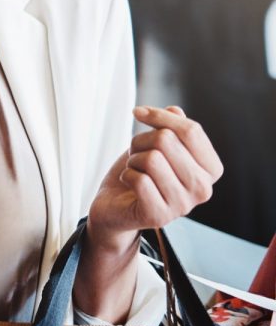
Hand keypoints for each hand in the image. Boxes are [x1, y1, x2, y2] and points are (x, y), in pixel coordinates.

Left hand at [87, 105, 224, 251]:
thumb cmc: (140, 171)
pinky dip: (127, 175)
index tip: (139, 112)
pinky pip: (138, 179)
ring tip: (135, 171)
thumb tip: (175, 110)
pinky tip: (130, 185)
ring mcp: (184, 205)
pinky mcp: (160, 216)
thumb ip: (170, 127)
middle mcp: (204, 189)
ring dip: (133, 160)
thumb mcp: (156, 144)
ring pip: (151, 158)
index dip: (160, 116)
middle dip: (142, 141)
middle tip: (137, 155)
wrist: (115, 205)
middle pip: (167, 140)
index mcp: (211, 169)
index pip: (192, 130)